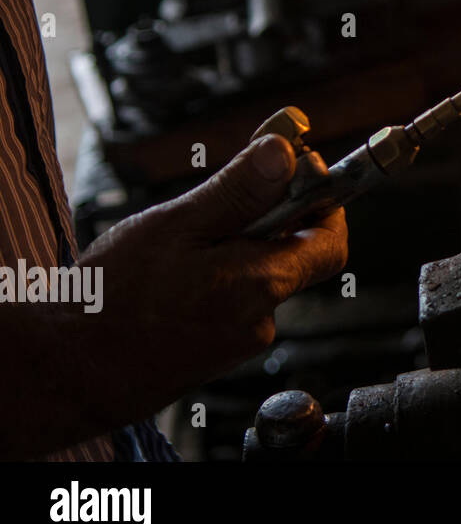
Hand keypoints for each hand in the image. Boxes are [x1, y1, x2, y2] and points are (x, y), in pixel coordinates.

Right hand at [75, 135, 346, 419]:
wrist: (65, 372)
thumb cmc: (111, 298)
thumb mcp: (175, 226)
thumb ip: (238, 190)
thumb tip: (286, 152)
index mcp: (262, 284)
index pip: (331, 242)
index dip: (324, 205)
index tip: (300, 177)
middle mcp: (261, 320)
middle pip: (292, 258)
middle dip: (264, 224)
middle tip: (220, 204)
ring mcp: (239, 343)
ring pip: (257, 279)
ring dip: (232, 253)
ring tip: (178, 248)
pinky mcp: (215, 355)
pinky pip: (232, 304)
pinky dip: (214, 282)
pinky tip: (170, 280)